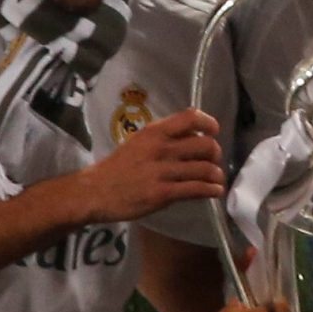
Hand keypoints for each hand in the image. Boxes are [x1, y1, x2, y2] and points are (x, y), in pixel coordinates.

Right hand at [70, 109, 223, 223]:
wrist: (96, 192)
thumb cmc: (119, 167)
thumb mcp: (139, 142)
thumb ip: (164, 137)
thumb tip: (193, 136)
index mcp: (155, 132)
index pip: (191, 117)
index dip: (209, 123)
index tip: (214, 132)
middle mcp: (161, 148)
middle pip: (206, 145)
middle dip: (215, 154)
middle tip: (212, 161)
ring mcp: (162, 171)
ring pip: (205, 169)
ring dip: (216, 175)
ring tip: (216, 179)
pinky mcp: (163, 194)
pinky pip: (196, 189)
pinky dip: (211, 190)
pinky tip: (214, 191)